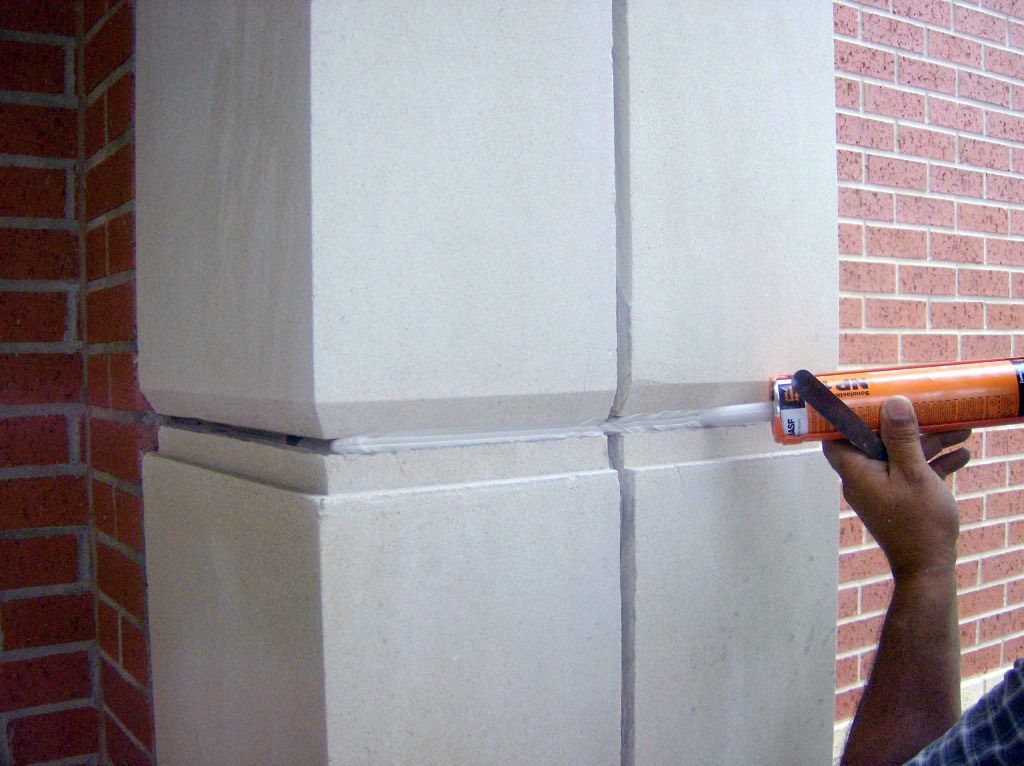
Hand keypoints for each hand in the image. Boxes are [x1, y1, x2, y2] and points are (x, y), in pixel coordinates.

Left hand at [822, 396, 970, 580]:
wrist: (929, 569)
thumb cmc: (919, 524)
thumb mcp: (914, 475)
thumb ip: (902, 439)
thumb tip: (892, 403)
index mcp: (857, 472)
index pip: (836, 438)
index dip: (846, 416)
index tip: (864, 397)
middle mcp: (865, 479)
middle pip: (878, 441)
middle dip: (906, 425)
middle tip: (928, 407)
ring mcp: (883, 489)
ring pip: (902, 456)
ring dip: (929, 443)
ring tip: (961, 429)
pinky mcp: (901, 498)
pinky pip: (914, 473)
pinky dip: (934, 463)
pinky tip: (962, 455)